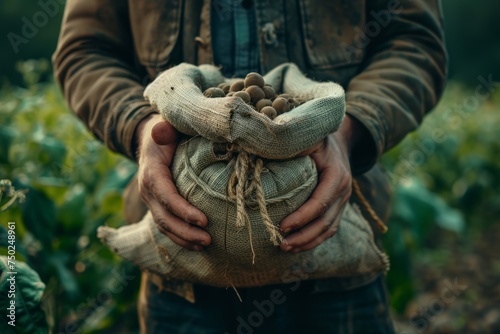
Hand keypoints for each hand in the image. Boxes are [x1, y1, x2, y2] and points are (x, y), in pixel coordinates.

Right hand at [135, 114, 209, 250]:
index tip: (204, 220)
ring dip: (184, 238)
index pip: (166, 196)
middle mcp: (148, 190)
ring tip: (205, 244)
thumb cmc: (166, 132)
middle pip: (164, 218)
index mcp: (151, 172)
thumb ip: (164, 128)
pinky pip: (166, 226)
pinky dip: (180, 237)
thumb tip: (161, 130)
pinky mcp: (158, 206)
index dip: (183, 211)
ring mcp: (151, 201)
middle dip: (185, 231)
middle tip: (208, 239)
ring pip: (164, 226)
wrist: (152, 140)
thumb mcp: (165, 125)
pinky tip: (196, 245)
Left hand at [279, 116, 362, 252]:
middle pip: (325, 221)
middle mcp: (344, 191)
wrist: (338, 140)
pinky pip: (329, 228)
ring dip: (308, 242)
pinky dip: (313, 240)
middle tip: (281, 243)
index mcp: (337, 175)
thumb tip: (266, 153)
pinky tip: (296, 246)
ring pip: (328, 229)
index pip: (320, 202)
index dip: (302, 217)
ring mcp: (343, 201)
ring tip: (285, 248)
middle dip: (303, 236)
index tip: (282, 226)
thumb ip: (294, 146)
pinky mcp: (338, 207)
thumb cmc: (317, 138)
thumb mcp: (308, 137)